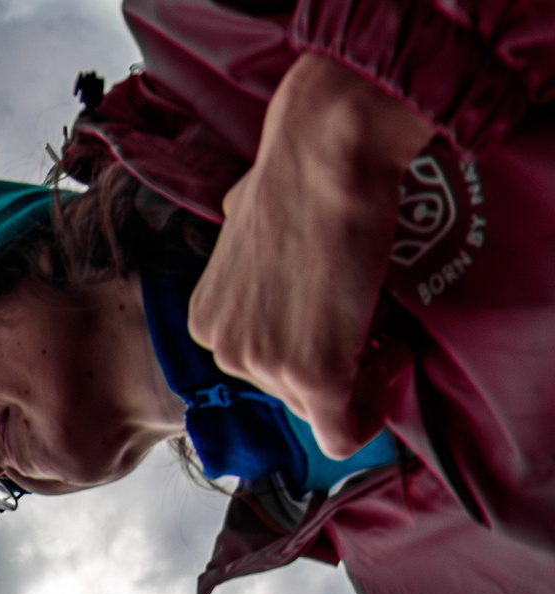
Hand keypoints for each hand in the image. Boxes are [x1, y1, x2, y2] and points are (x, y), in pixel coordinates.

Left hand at [188, 52, 434, 455]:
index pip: (262, 368)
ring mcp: (263, 365)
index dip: (310, 350)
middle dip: (338, 366)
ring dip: (361, 378)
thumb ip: (251, 262)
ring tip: (384, 330)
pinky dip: (373, 414)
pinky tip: (392, 361)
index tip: (343, 322)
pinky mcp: (312, 374)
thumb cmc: (295, 176)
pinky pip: (342, 434)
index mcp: (206, 320)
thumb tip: (267, 249)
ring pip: (321, 409)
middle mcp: (222, 350)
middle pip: (290, 391)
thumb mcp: (246, 226)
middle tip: (374, 326)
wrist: (326, 154)